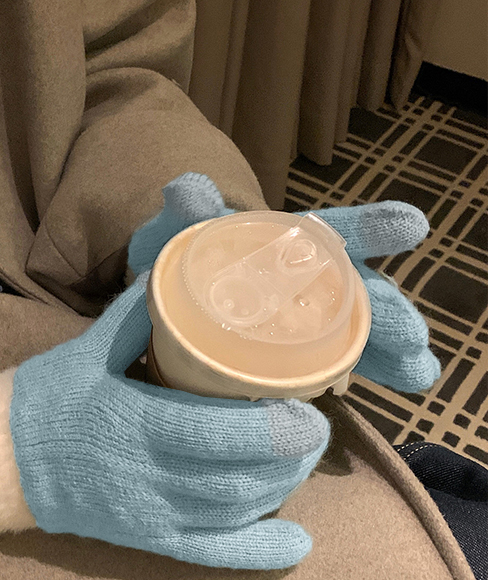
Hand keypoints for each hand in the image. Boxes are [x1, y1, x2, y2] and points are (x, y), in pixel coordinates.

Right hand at [9, 275, 329, 569]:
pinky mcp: (146, 539)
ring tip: (300, 460)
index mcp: (130, 420)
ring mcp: (147, 514)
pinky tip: (296, 545)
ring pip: (230, 512)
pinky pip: (206, 554)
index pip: (211, 432)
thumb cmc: (48, 398)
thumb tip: (174, 268)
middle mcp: (144, 475)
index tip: (306, 408)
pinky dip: (256, 552)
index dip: (268, 428)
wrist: (5, 460)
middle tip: (314, 429)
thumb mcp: (88, 348)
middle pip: (234, 478)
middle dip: (288, 458)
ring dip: (279, 489)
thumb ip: (135, 315)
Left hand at [129, 173, 439, 392]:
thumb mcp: (175, 233)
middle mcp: (302, 278)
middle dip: (386, 310)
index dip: (368, 227)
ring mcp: (301, 318)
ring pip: (354, 331)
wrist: (163, 302)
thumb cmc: (178, 260)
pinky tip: (385, 390)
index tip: (410, 226)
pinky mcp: (293, 354)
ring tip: (417, 372)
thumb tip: (186, 189)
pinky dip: (360, 376)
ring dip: (387, 351)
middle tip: (410, 335)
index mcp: (280, 244)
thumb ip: (184, 211)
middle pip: (355, 291)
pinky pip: (331, 365)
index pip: (330, 231)